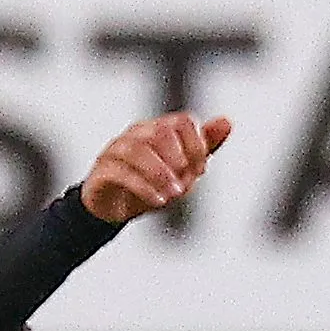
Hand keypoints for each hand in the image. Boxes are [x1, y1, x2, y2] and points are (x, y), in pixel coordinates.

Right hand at [79, 113, 232, 223]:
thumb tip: (227, 121)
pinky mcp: (101, 171)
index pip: (182, 122)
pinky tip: (158, 201)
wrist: (116, 209)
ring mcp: (115, 150)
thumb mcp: (183, 169)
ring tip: (175, 195)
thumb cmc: (152, 184)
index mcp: (158, 129)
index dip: (196, 144)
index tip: (200, 171)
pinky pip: (121, 173)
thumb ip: (204, 146)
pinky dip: (143, 188)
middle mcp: (136, 134)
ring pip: (137, 150)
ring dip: (160, 174)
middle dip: (178, 157)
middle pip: (159, 131)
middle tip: (186, 182)